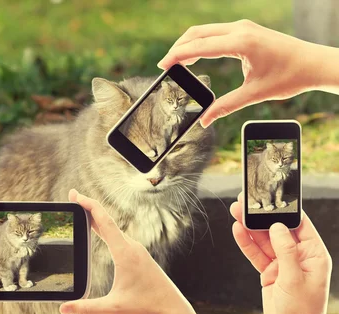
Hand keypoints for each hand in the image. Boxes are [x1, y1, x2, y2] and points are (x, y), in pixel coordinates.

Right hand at [59, 190, 193, 313]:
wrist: (174, 312)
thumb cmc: (147, 308)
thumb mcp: (114, 307)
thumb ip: (87, 308)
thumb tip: (63, 309)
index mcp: (125, 253)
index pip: (104, 222)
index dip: (88, 205)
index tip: (75, 195)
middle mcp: (132, 247)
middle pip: (107, 220)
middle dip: (88, 207)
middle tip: (72, 196)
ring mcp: (137, 251)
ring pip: (113, 228)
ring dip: (97, 217)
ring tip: (81, 211)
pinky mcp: (140, 257)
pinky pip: (119, 236)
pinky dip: (105, 228)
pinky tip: (100, 231)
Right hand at [158, 20, 323, 126]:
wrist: (314, 63)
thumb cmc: (289, 76)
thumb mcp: (254, 94)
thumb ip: (226, 106)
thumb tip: (204, 120)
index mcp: (241, 43)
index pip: (200, 46)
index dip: (178, 56)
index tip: (163, 65)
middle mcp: (240, 30)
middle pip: (197, 33)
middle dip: (178, 48)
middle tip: (165, 65)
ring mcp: (243, 27)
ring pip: (205, 30)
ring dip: (188, 43)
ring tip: (176, 62)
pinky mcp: (245, 30)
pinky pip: (215, 32)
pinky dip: (201, 42)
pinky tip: (195, 55)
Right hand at [230, 195, 331, 313]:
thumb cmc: (301, 313)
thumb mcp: (294, 280)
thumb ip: (286, 251)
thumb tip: (278, 226)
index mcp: (314, 255)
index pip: (300, 225)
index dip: (284, 210)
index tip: (269, 197)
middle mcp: (299, 257)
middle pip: (277, 230)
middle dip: (261, 217)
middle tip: (244, 202)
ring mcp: (283, 264)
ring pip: (264, 240)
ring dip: (249, 227)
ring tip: (235, 212)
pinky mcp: (269, 273)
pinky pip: (256, 254)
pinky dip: (246, 243)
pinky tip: (237, 231)